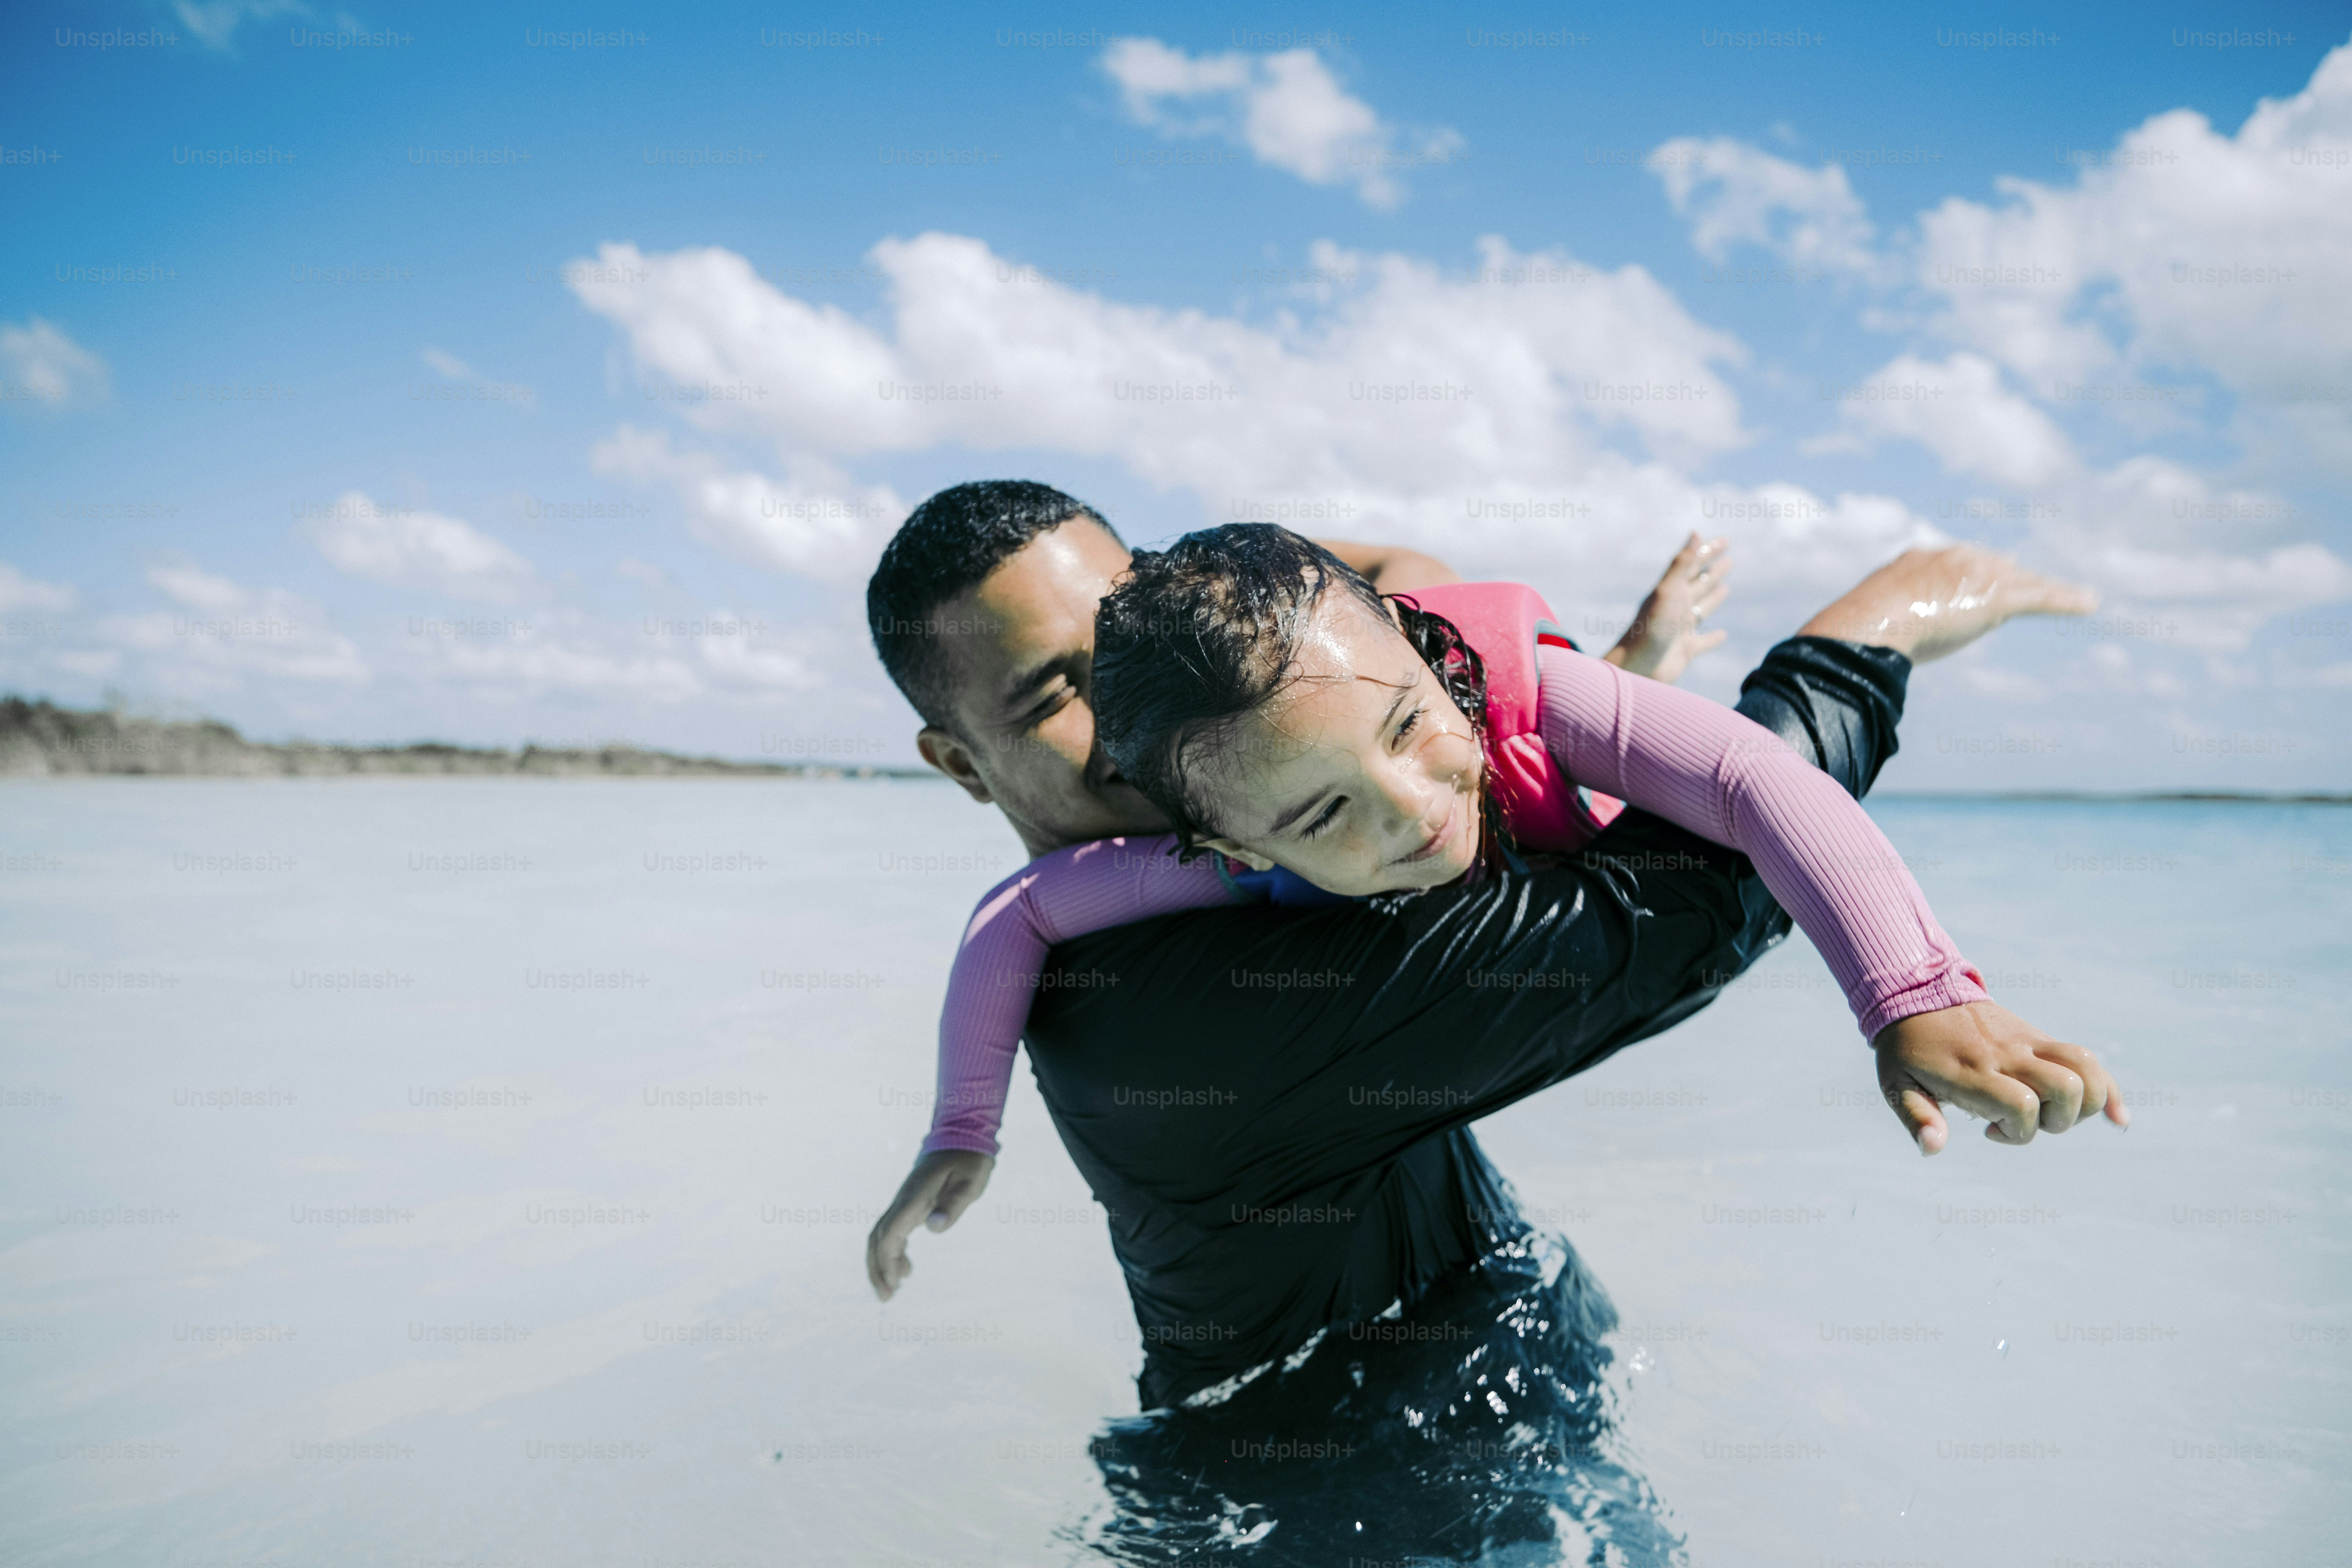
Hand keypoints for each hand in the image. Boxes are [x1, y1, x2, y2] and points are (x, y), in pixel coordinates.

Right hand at [866, 1149, 994, 1299]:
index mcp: (915, 1197)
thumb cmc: (969, 1160)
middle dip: (877, 1268)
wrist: (961, 1135)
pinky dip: (892, 1251)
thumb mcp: (970, 1182)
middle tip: (886, 1297)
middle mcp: (903, 1200)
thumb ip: (953, 1205)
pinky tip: (905, 1267)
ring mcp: (904, 1201)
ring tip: (891, 1289)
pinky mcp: (909, 1203)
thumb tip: (934, 1228)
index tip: (895, 1284)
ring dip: (881, 1262)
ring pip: (881, 1235)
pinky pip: (892, 1230)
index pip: (891, 1234)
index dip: (887, 1261)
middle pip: (878, 1238)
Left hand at [1604, 533, 1731, 683]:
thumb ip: (1681, 564)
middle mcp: (1676, 607)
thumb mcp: (1668, 592)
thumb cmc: (1650, 628)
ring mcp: (1680, 629)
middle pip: (1699, 584)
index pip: (1693, 565)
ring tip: (1725, 588)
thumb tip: (1695, 532)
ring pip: (1702, 608)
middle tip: (1728, 559)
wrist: (1636, 668)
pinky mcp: (1685, 650)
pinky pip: (1704, 642)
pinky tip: (1723, 634)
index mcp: (1672, 590)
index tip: (1726, 540)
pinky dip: (1714, 638)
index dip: (1708, 552)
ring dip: (1713, 597)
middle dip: (1713, 571)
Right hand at [1797, 544, 2096, 663]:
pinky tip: (2091, 602)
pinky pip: (2040, 596)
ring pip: (2020, 581)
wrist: (1867, 625)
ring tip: (2073, 597)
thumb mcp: (1855, 629)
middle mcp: (1949, 558)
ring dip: (2045, 591)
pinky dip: (2067, 599)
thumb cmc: (1851, 635)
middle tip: (2023, 585)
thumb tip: (1819, 668)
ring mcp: (1975, 574)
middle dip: (2009, 576)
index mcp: (1914, 561)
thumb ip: (1857, 637)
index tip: (1969, 588)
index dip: (1964, 577)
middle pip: (1990, 565)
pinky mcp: (1997, 596)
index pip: (1949, 564)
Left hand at [1873, 1000, 2127, 1154]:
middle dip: (2057, 1121)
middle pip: (2066, 1088)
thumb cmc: (1906, 1050)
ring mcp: (2027, 1042)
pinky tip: (2119, 1118)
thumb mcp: (1896, 1086)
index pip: (2022, 1106)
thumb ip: (1917, 1118)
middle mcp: (2007, 1055)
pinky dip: (2109, 1089)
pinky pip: (2086, 1058)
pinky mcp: (2037, 1036)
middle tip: (2022, 1120)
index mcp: (1974, 1072)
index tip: (1989, 1131)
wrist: (1915, 995)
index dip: (2017, 1133)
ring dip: (2084, 1104)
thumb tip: (1932, 1149)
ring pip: (2085, 1068)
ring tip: (2052, 1113)